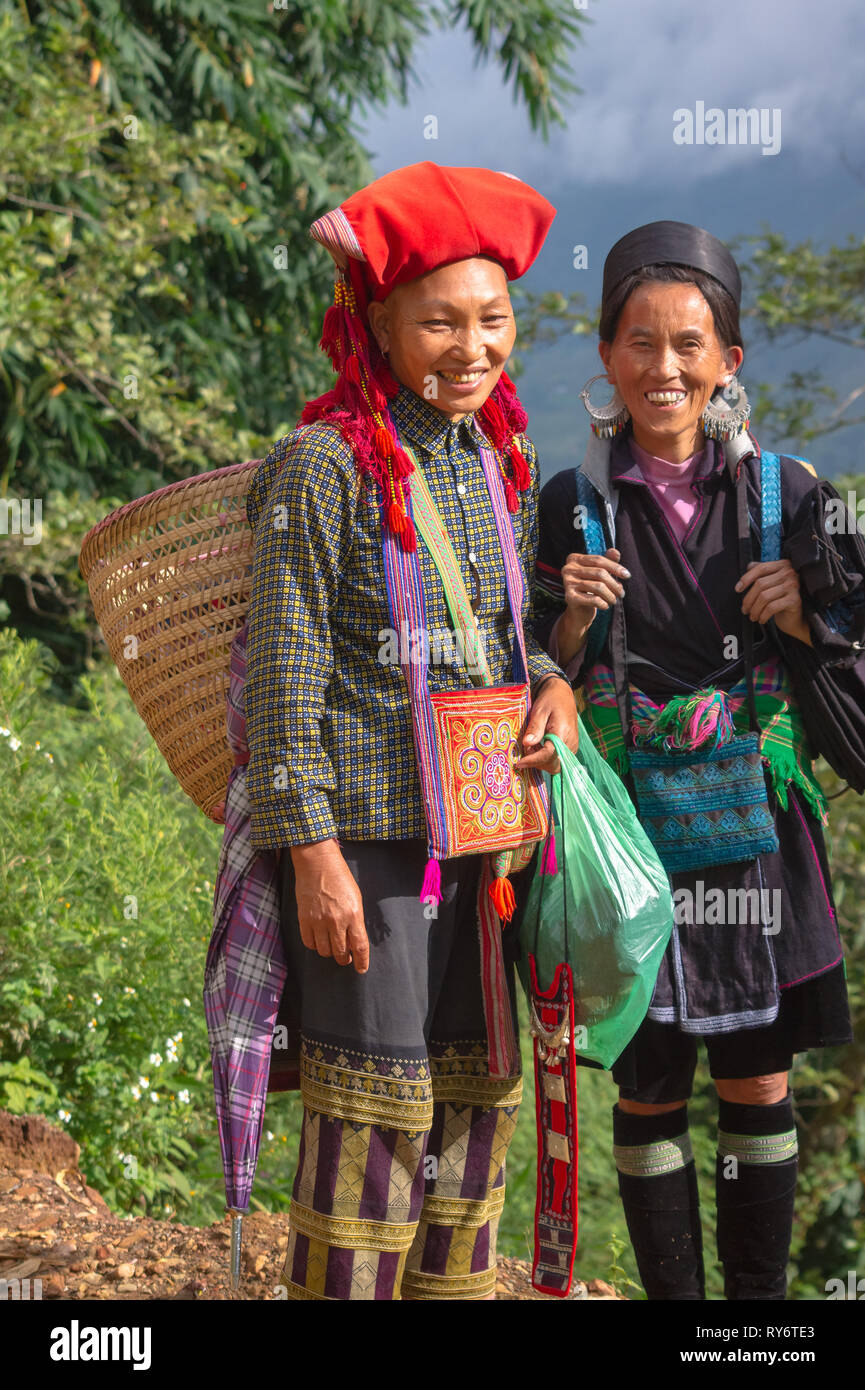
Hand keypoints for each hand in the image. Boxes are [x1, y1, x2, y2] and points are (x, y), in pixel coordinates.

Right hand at [290, 839, 369, 972]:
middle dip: (345, 959)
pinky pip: (309, 943)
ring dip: (330, 952)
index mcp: (354, 914)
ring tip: (332, 946)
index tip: (361, 969)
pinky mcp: (304, 919)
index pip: (359, 946)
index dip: (361, 962)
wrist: (317, 863)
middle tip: (346, 957)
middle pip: (341, 953)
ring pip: (324, 951)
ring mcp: (319, 921)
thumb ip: (355, 921)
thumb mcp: (356, 898)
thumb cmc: (340, 878)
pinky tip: (318, 939)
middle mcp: (336, 920)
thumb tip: (354, 942)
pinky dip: (315, 945)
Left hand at [515, 677, 578, 774]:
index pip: (549, 754)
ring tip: (530, 745)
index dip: (533, 760)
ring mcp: (571, 747)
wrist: (562, 695)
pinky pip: (557, 760)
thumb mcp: (540, 710)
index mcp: (563, 732)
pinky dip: (545, 757)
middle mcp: (570, 743)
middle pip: (553, 765)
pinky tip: (537, 746)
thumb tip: (527, 744)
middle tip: (525, 750)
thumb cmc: (550, 700)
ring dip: (540, 760)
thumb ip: (535, 727)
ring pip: (555, 765)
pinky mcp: (569, 748)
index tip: (519, 763)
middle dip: (537, 762)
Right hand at [562, 546, 629, 620]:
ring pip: (598, 586)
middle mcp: (568, 569)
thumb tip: (615, 552)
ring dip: (610, 595)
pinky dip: (603, 603)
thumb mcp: (599, 573)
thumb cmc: (590, 589)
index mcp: (574, 559)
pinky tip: (605, 606)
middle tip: (622, 593)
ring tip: (614, 601)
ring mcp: (567, 583)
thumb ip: (607, 561)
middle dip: (614, 584)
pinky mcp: (569, 597)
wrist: (578, 612)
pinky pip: (594, 599)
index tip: (627, 576)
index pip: (598, 560)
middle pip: (599, 573)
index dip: (615, 567)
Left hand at [735, 560, 811, 644]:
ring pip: (764, 596)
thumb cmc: (781, 600)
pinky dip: (763, 615)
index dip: (746, 578)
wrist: (797, 618)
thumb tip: (748, 567)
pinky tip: (761, 620)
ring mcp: (793, 586)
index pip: (761, 568)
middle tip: (744, 610)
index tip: (737, 589)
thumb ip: (762, 573)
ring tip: (752, 616)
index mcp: (783, 565)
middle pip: (760, 584)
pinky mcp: (794, 600)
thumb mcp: (771, 584)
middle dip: (748, 599)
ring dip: (754, 609)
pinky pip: (771, 607)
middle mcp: (790, 573)